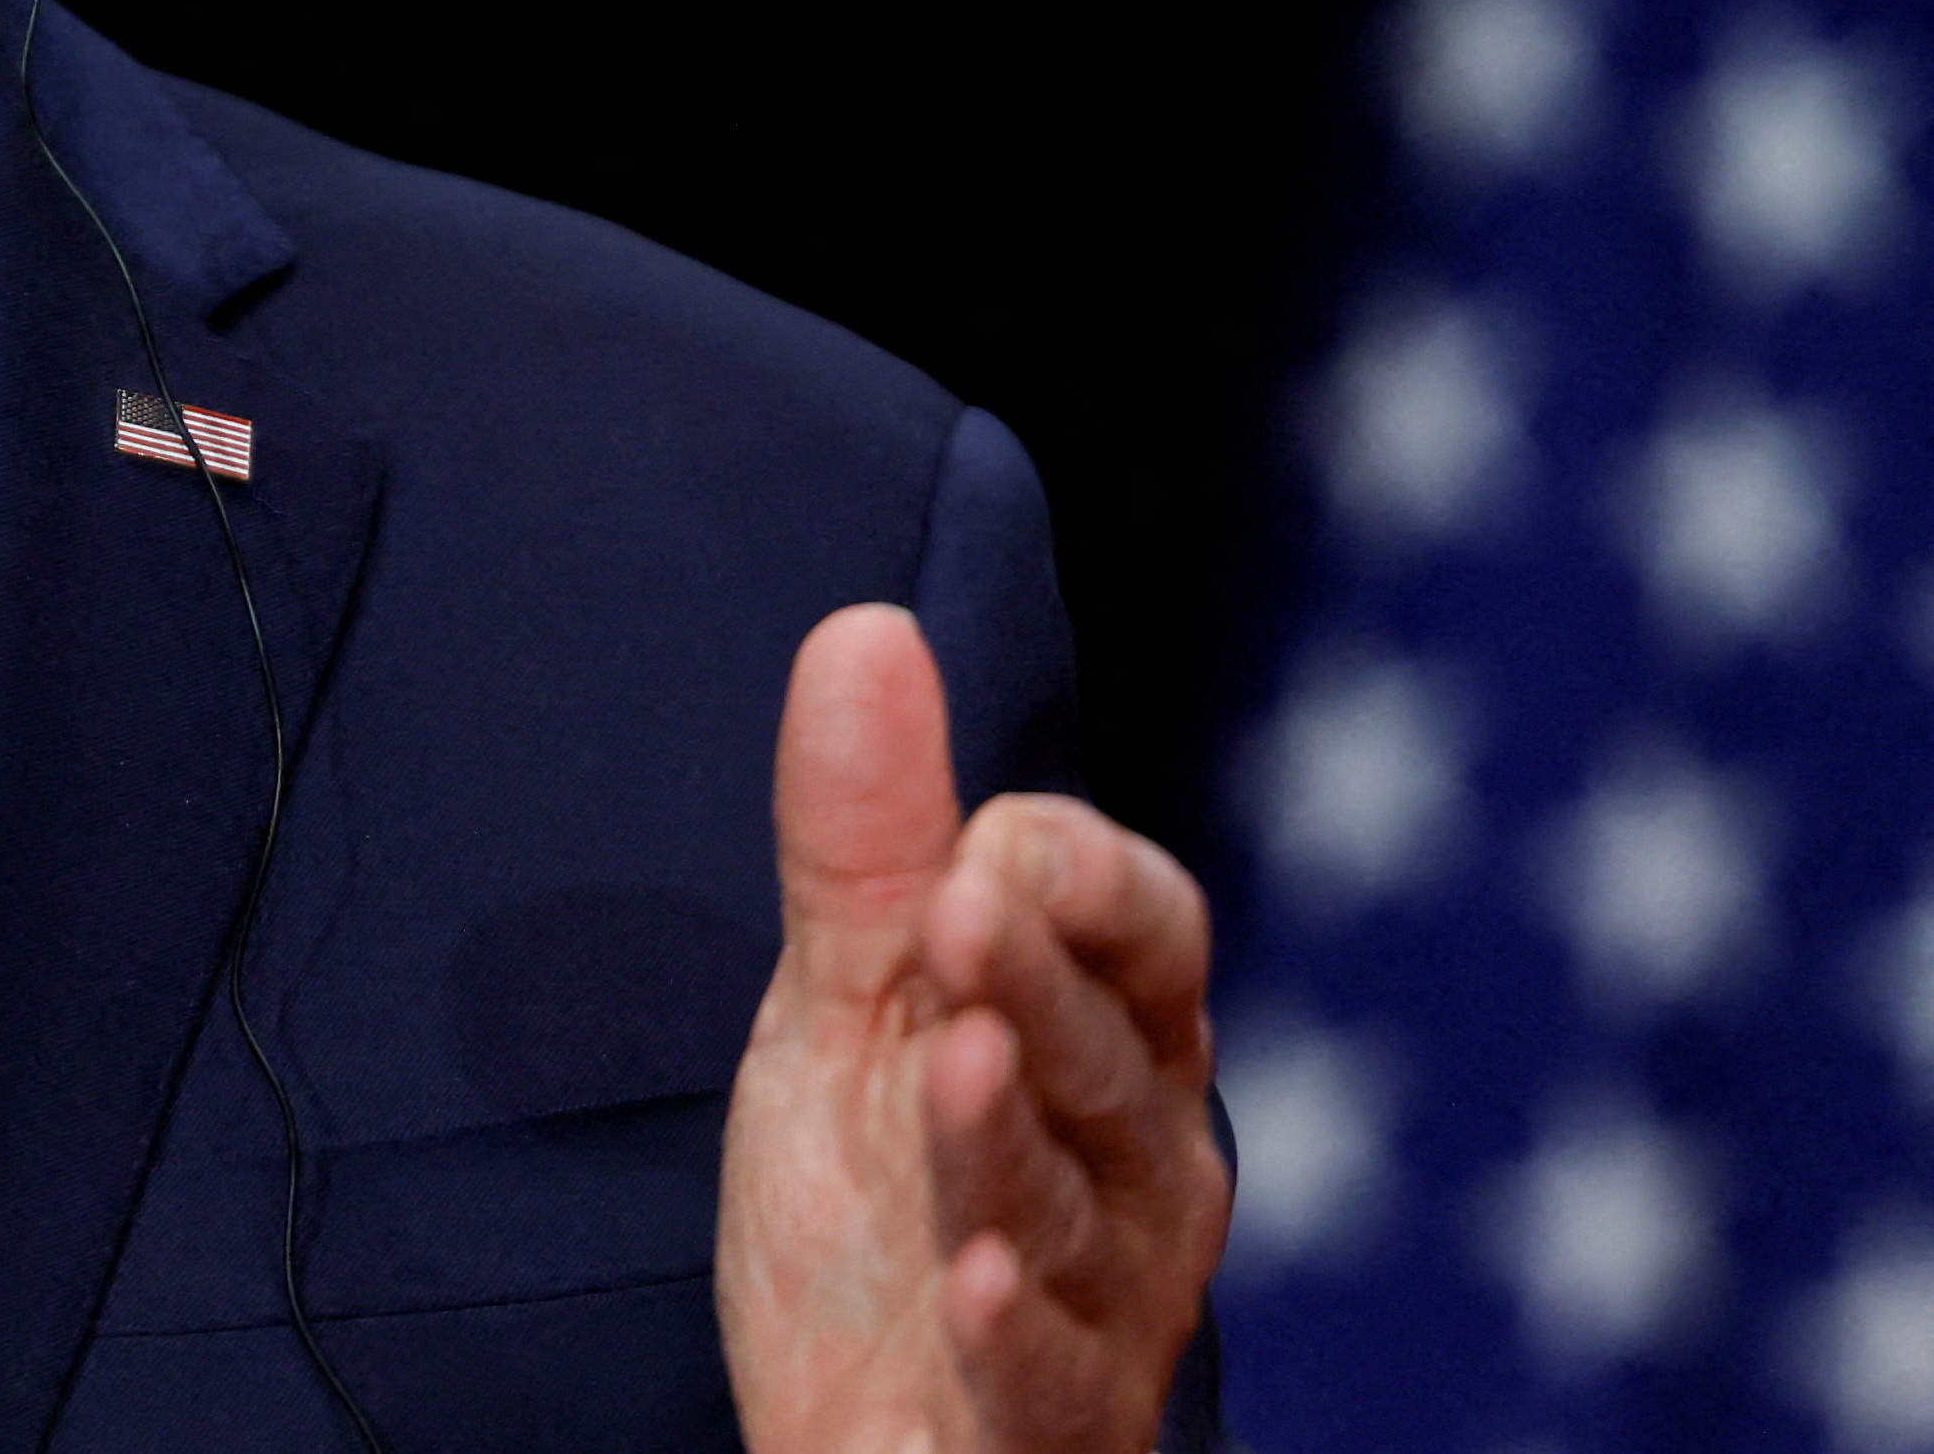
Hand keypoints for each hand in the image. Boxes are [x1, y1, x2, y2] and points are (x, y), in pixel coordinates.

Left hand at [716, 604, 1225, 1453]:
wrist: (850, 1421)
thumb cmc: (876, 1203)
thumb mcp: (849, 1006)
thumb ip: (867, 840)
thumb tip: (865, 626)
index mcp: (1114, 1047)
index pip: (1151, 928)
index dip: (1075, 876)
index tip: (979, 839)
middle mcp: (1140, 1168)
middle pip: (1108, 1053)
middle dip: (1035, 981)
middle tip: (957, 911)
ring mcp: (1106, 1302)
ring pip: (1067, 1204)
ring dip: (1007, 1136)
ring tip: (952, 1064)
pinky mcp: (1048, 1419)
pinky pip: (1043, 1375)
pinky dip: (1010, 1330)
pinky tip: (965, 1283)